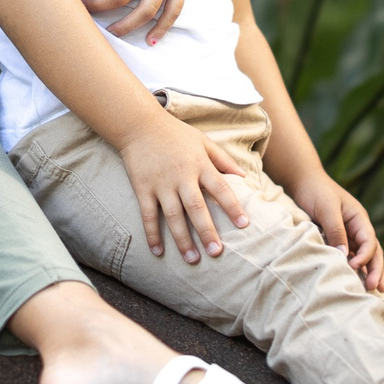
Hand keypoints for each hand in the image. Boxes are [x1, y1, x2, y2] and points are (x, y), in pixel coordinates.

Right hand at [115, 114, 251, 260]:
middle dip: (207, 231)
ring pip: (173, 216)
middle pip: (197, 207)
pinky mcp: (142, 188)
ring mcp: (161, 184)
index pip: (221, 188)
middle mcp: (181, 176)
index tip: (244, 225)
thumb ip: (223, 160)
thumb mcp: (203, 141)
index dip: (232, 207)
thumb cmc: (175, 133)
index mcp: (200, 164)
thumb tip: (243, 178)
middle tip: (217, 253)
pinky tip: (158, 251)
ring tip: (193, 259)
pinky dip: (152, 234)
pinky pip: (148, 215)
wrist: (139, 124)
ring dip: (183, 239)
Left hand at [284, 170, 383, 291]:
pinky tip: (355, 281)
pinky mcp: (338, 241)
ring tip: (373, 290)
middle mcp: (357, 228)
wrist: (304, 182)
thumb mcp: (327, 209)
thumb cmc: (316, 192)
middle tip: (374, 288)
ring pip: (364, 256)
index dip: (365, 256)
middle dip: (375, 269)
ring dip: (369, 272)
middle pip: (373, 252)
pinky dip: (355, 269)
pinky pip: (350, 257)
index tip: (354, 266)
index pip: (369, 240)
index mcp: (359, 218)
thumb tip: (344, 256)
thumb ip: (336, 231)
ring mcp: (349, 235)